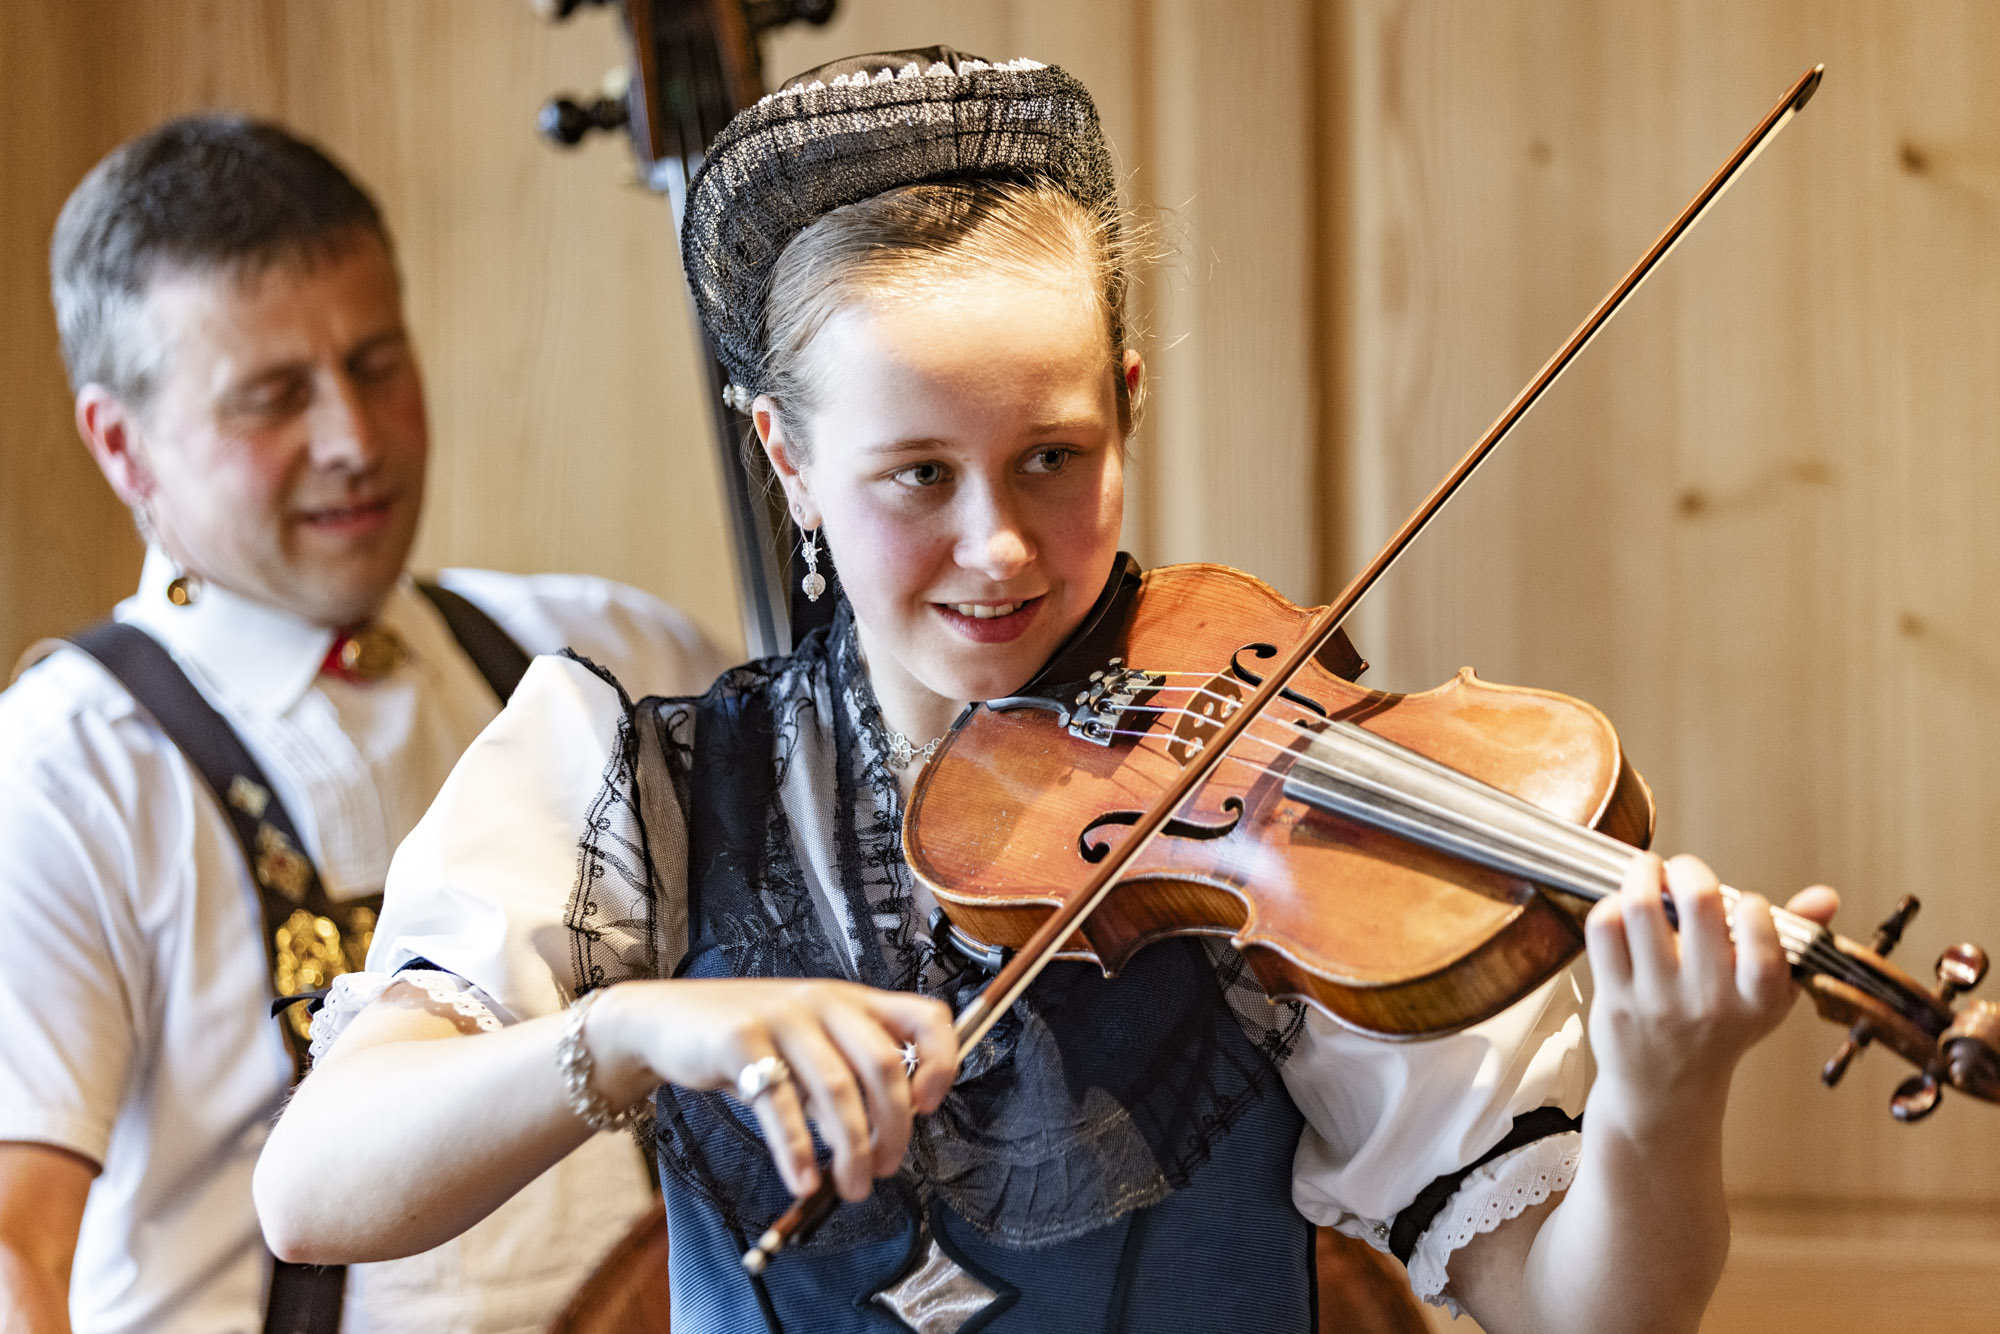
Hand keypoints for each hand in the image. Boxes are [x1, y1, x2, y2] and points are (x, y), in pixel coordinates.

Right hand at [587, 978, 956, 1201]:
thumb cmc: (747, 1038)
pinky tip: (803, 1179)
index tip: (929, 1107)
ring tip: (851, 1186)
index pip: (923, 1015)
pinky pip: (780, 1103)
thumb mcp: (808, 1043)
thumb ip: (847, 1075)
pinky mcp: (740, 1040)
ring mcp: (782, 1017)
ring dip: (851, 1149)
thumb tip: (886, 1134)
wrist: (665, 1019)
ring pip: (836, 1089)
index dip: (941, 1060)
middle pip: (883, 1065)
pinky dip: (797, 1149)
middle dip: (893, 1128)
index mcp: (851, 1000)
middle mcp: (823, 1002)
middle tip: (884, 1169)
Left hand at [1582, 853, 1833, 1137]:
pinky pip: (1604, 929)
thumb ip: (1794, 942)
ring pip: (1640, 907)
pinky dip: (1610, 904)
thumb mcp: (1768, 997)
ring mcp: (1656, 999)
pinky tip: (1622, 909)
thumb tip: (1824, 897)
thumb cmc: (1721, 1031)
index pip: (1761, 935)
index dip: (1750, 904)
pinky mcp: (1613, 998)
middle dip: (1689, 869)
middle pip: (1697, 902)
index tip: (1740, 902)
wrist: (1665, 1092)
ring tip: (1647, 871)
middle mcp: (1708, 999)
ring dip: (1642, 873)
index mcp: (1757, 997)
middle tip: (1682, 870)